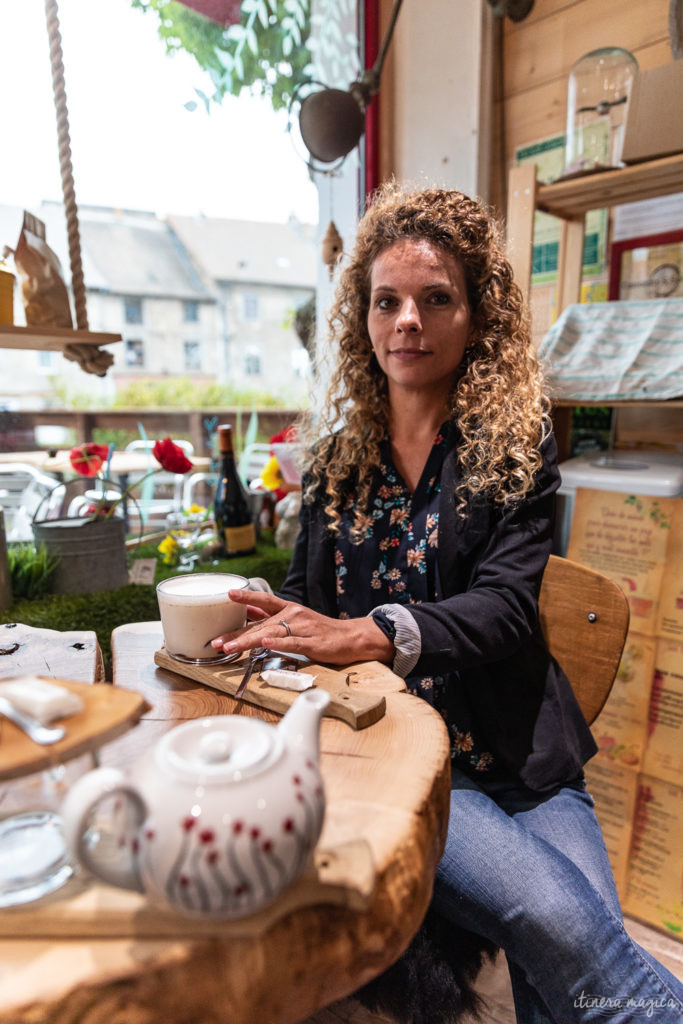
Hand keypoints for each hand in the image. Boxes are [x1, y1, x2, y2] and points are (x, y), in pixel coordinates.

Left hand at [210, 589, 394, 666]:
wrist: (351, 638)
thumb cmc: (321, 631)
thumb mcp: (296, 620)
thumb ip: (273, 618)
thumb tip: (248, 613)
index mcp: (289, 609)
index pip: (264, 600)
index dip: (246, 597)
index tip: (228, 594)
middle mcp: (294, 615)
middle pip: (260, 624)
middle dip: (236, 633)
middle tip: (216, 641)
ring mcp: (303, 628)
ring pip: (271, 633)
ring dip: (248, 640)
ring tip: (230, 647)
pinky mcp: (312, 643)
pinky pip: (291, 643)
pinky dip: (277, 643)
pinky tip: (264, 643)